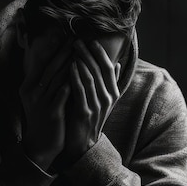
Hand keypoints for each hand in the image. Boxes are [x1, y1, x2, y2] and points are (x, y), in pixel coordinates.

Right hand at [19, 38, 72, 170]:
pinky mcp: (52, 112)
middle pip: (50, 66)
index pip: (41, 62)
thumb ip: (45, 81)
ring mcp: (41, 101)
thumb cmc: (43, 120)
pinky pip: (63, 93)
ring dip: (70, 62)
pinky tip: (82, 72)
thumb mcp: (39, 98)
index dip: (52, 48)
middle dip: (64, 51)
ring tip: (81, 50)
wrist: (40, 146)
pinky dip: (72, 81)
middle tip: (76, 36)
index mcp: (28, 86)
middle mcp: (32, 91)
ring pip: (57, 77)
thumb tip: (56, 63)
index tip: (63, 34)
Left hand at [58, 40, 121, 167]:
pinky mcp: (85, 112)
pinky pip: (81, 91)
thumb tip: (117, 64)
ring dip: (81, 61)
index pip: (109, 68)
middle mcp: (107, 98)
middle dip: (88, 53)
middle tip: (78, 40)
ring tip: (73, 49)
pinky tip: (69, 67)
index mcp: (113, 94)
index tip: (91, 40)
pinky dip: (75, 77)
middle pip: (99, 70)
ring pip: (91, 78)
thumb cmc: (90, 119)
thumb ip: (110, 83)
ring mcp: (97, 106)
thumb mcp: (103, 101)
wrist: (83, 145)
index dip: (101, 53)